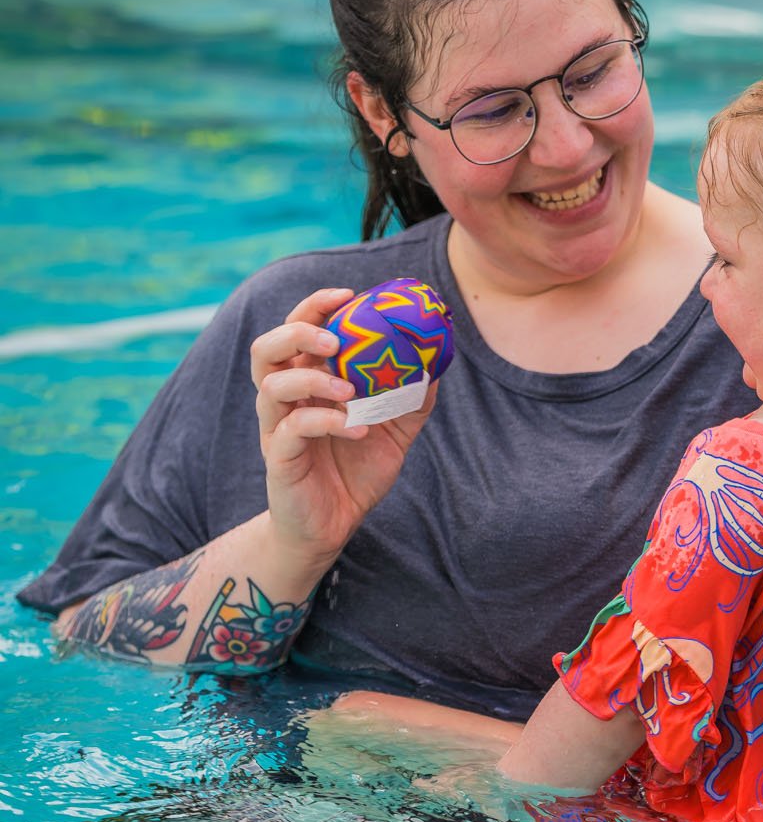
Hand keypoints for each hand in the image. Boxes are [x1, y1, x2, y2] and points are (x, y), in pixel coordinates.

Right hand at [251, 287, 436, 566]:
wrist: (334, 526)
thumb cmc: (356, 472)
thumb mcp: (394, 432)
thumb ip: (410, 399)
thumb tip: (437, 363)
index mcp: (306, 383)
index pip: (296, 332)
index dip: (314, 307)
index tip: (347, 294)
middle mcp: (284, 400)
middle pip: (266, 349)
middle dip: (298, 332)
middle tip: (334, 339)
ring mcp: (276, 428)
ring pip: (272, 386)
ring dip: (312, 379)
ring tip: (350, 390)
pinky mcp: (279, 458)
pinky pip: (292, 430)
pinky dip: (328, 422)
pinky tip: (359, 429)